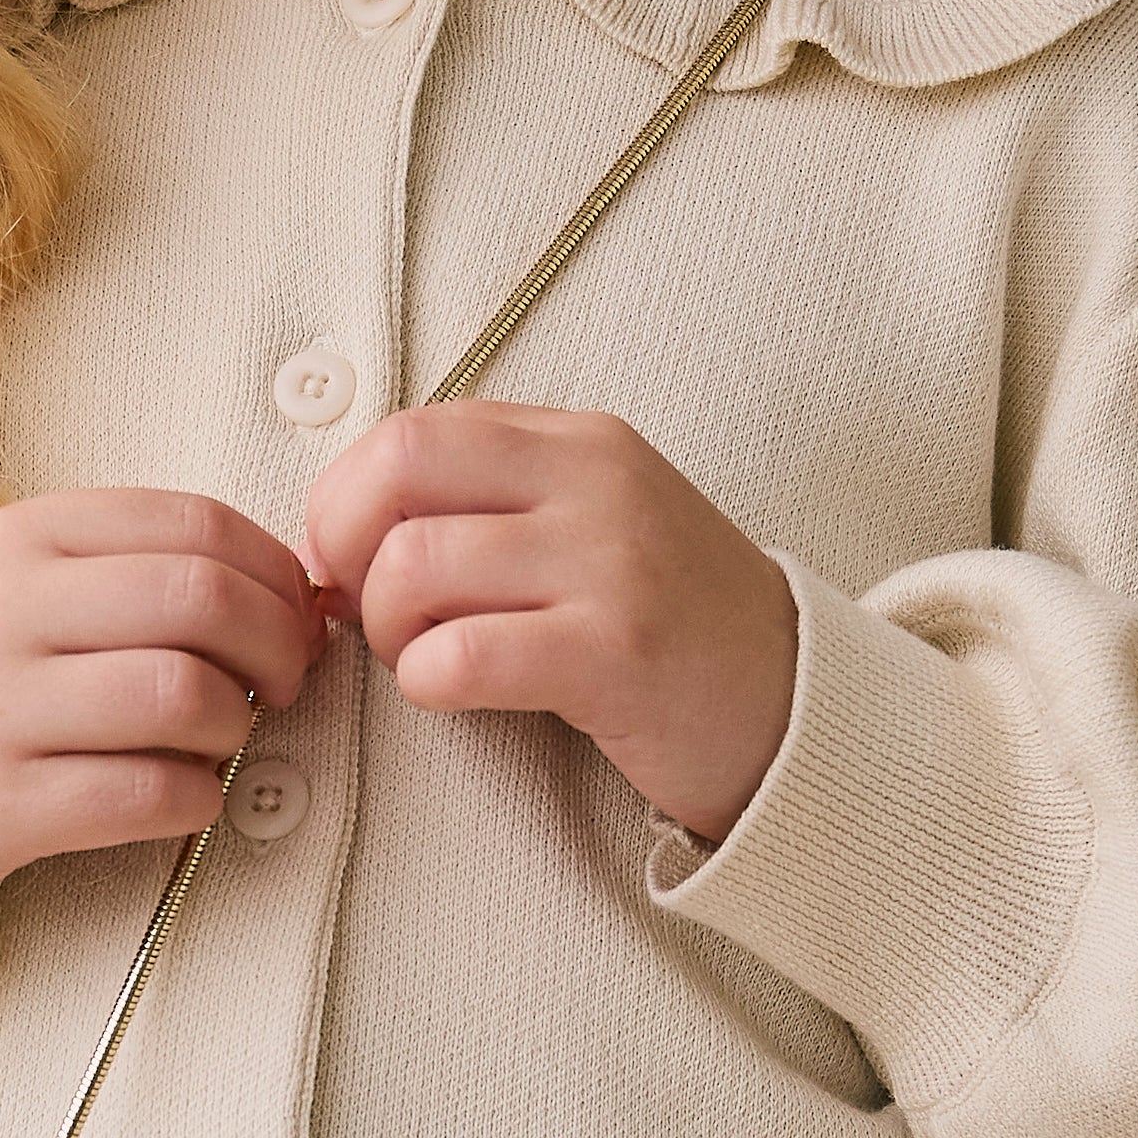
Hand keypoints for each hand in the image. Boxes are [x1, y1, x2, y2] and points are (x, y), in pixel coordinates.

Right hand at [0, 490, 326, 920]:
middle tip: (282, 681)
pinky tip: (186, 794)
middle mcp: (2, 613)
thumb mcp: (20, 578)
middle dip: (276, 646)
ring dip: (238, 726)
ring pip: (184, 698)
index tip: (294, 612)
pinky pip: (146, 796)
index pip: (194, 525)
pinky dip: (198, 798)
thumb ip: (137, 567)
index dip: (276, 572)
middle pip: (203, 603)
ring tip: (222, 738)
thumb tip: (293, 594)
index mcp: (20, 539)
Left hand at [299, 401, 796, 846]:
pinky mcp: (615, 652)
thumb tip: (340, 534)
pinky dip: (427, 683)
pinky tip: (458, 693)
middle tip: (371, 614)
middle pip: (396, 472)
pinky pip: (460, 655)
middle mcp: (597, 482)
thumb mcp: (594, 526)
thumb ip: (491, 506)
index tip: (353, 565)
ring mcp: (610, 562)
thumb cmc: (674, 629)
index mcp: (582, 441)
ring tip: (429, 660)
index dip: (346, 501)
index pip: (412, 430)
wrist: (797, 708)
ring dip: (389, 630)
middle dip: (346, 551)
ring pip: (413, 565)